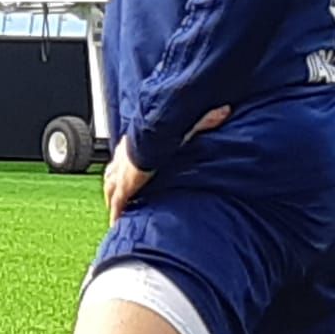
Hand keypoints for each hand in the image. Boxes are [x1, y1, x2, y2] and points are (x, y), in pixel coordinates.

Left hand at [105, 106, 229, 224]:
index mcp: (134, 146)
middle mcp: (123, 161)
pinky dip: (116, 213)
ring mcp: (121, 176)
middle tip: (117, 196)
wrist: (149, 143)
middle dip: (114, 185)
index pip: (126, 156)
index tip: (127, 173)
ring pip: (110, 190)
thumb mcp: (183, 128)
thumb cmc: (163, 134)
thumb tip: (223, 110)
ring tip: (117, 211)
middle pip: (113, 174)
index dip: (125, 165)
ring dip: (113, 199)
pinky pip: (117, 204)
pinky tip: (116, 223)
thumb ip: (203, 120)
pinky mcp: (124, 189)